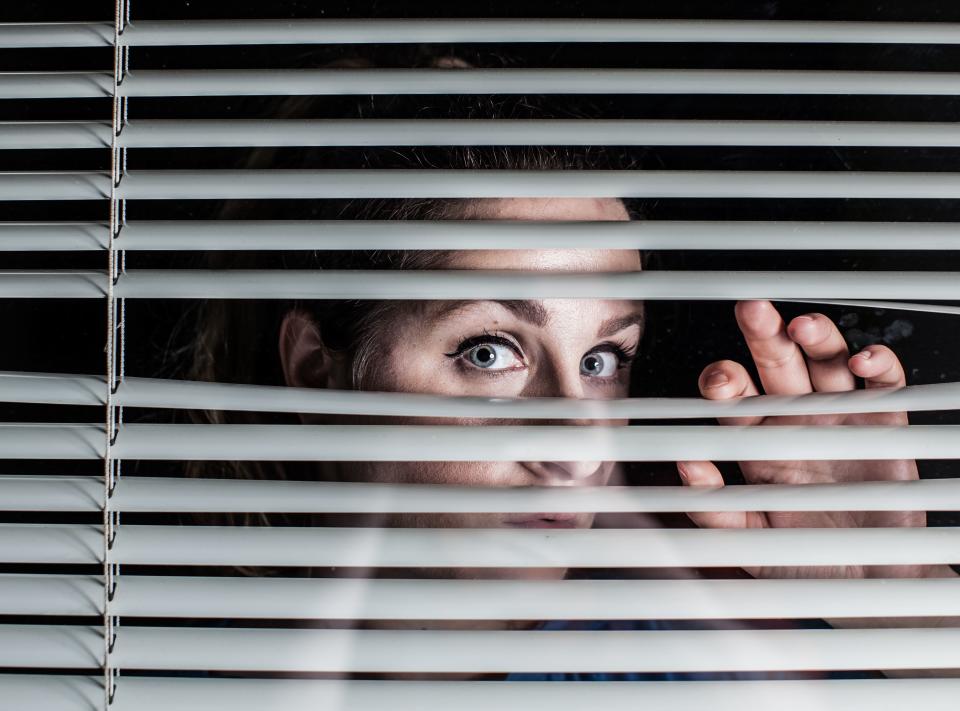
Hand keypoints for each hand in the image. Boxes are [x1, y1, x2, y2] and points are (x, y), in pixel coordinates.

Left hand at [676, 300, 936, 579]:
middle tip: (752, 311)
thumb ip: (714, 507)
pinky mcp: (884, 427)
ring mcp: (840, 418)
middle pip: (777, 366)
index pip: (735, 398)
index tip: (721, 381)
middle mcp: (795, 419)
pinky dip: (877, 367)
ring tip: (803, 325)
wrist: (865, 585)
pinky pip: (883, 387)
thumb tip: (684, 466)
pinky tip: (863, 359)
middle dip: (763, 337)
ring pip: (827, 364)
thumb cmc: (802, 558)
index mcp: (757, 440)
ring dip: (817, 340)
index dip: (725, 383)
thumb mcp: (749, 540)